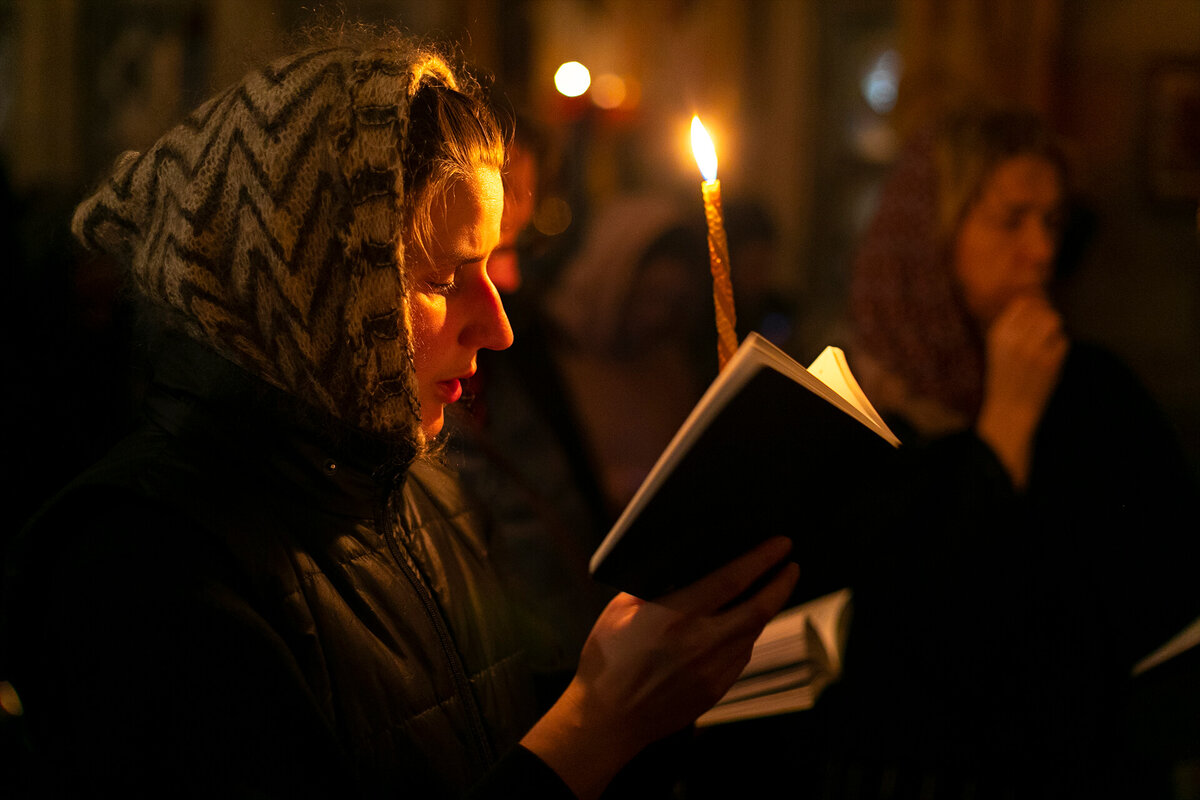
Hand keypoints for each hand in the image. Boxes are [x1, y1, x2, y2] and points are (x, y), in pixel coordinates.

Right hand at [520, 536, 798, 798]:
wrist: (608, 718)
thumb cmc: (607, 659)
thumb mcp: (619, 611)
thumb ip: (651, 589)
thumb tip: (679, 571)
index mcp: (676, 615)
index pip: (732, 580)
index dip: (761, 559)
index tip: (782, 545)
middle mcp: (702, 641)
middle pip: (759, 608)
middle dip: (781, 583)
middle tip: (792, 566)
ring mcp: (713, 669)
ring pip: (753, 632)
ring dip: (766, 610)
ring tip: (770, 592)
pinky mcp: (716, 689)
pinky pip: (742, 656)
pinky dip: (747, 637)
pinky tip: (742, 628)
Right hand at [976, 294, 1067, 486]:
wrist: (1010, 409)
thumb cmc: (1006, 378)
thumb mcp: (998, 349)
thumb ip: (1013, 326)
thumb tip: (1037, 302)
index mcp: (998, 334)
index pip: (1022, 304)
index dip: (1032, 307)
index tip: (1034, 319)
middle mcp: (1014, 339)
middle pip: (1041, 310)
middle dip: (1045, 319)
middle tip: (1043, 334)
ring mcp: (1033, 350)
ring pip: (1054, 321)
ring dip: (1054, 330)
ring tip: (1047, 343)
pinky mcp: (1050, 361)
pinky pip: (1063, 341)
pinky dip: (1059, 348)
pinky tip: (1049, 359)